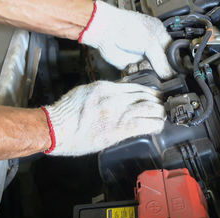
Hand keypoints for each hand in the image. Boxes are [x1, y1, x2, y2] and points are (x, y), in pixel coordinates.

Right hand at [42, 81, 165, 155]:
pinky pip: (143, 124)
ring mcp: (117, 112)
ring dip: (159, 113)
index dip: (148, 92)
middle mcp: (114, 97)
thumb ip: (102, 92)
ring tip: (162, 116)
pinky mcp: (118, 128)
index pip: (135, 86)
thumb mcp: (85, 92)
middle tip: (162, 106)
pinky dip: (154, 124)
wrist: (56, 128)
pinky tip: (158, 126)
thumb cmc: (66, 114)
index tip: (154, 95)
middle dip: (157, 101)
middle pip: (145, 95)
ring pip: (148, 108)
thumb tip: (117, 93)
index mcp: (105, 87)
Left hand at [79, 1, 175, 79]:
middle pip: (162, 65)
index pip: (173, 53)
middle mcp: (151, 47)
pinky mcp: (131, 65)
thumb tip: (169, 75)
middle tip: (163, 75)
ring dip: (149, 73)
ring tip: (144, 67)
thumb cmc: (125, 27)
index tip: (177, 73)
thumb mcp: (150, 42)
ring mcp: (141, 57)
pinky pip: (138, 76)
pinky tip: (135, 69)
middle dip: (162, 71)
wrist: (105, 31)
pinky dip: (137, 75)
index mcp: (159, 36)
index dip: (175, 63)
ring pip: (151, 72)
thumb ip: (161, 61)